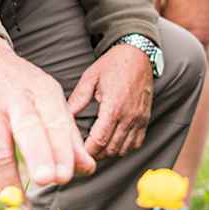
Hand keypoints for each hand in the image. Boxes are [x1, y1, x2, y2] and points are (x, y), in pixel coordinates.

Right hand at [0, 35, 95, 191]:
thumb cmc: (25, 90)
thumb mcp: (51, 101)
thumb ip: (68, 136)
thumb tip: (87, 169)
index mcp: (42, 92)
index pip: (56, 122)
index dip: (62, 150)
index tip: (66, 176)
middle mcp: (15, 99)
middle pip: (27, 129)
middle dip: (38, 156)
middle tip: (47, 180)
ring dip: (9, 178)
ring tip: (21, 202)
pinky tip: (0, 189)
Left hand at [66, 42, 152, 158]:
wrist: (137, 54)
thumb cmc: (113, 64)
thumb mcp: (90, 78)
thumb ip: (77, 99)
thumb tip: (63, 117)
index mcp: (113, 107)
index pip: (99, 140)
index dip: (87, 151)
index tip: (78, 151)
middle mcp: (128, 116)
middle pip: (111, 149)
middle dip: (96, 154)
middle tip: (84, 152)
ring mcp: (139, 119)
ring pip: (124, 149)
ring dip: (110, 152)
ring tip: (97, 147)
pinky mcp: (145, 118)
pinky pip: (137, 143)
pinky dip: (125, 147)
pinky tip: (114, 141)